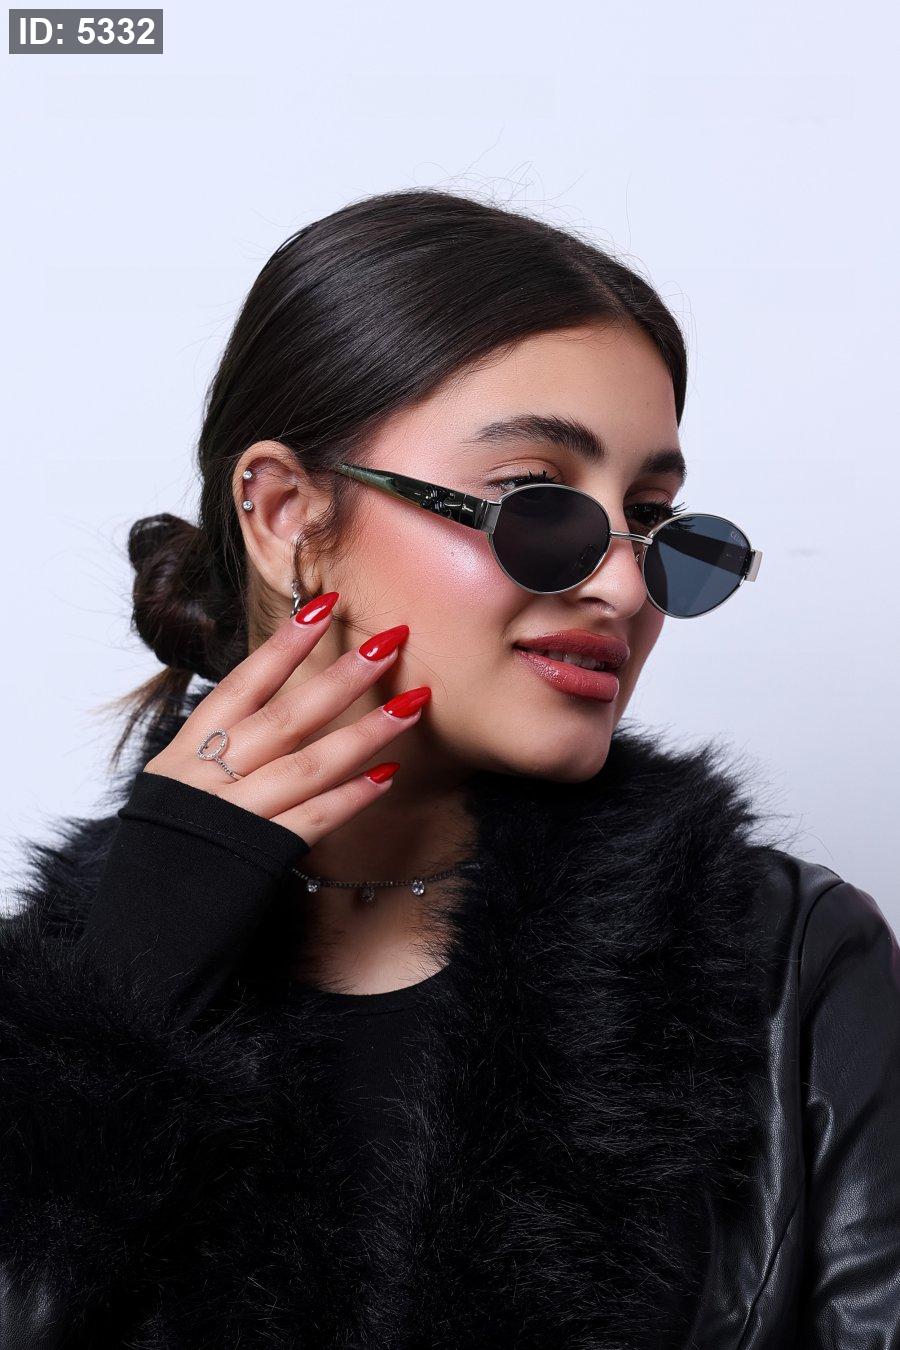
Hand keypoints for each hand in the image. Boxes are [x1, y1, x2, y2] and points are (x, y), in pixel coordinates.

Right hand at [143, 594, 428, 846]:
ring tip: (412, 706)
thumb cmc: (164, 853)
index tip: (327, 604)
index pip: (244, 682)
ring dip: (365, 732)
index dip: (286, 642)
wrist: (139, 929)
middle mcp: (208, 777)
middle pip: (286, 715)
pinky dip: (351, 798)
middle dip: (343, 675)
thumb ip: (216, 753)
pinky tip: (387, 776)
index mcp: (186, 751)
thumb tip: (264, 717)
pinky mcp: (256, 857)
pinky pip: (313, 820)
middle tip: (392, 641)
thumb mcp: (176, 790)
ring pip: (308, 763)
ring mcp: (233, 816)